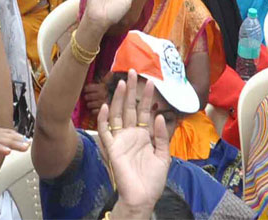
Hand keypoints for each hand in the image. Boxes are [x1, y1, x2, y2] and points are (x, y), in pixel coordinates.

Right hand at [95, 77, 172, 213]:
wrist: (143, 197)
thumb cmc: (153, 180)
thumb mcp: (164, 156)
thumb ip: (162, 136)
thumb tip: (160, 116)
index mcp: (143, 136)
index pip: (143, 112)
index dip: (146, 97)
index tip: (151, 81)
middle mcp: (130, 135)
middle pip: (129, 108)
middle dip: (131, 91)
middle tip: (133, 72)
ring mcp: (120, 141)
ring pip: (116, 115)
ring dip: (118, 99)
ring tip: (122, 83)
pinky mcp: (111, 149)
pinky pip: (104, 132)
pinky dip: (103, 119)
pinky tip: (105, 106)